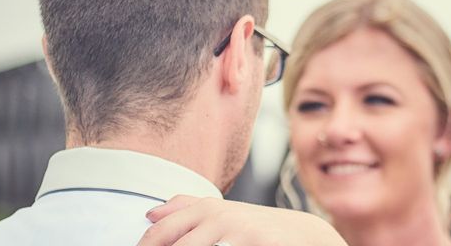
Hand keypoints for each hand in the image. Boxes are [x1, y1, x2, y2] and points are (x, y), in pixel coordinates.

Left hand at [137, 195, 347, 245]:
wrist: (301, 234)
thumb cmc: (256, 226)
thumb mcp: (222, 213)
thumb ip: (186, 208)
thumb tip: (149, 213)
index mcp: (204, 208)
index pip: (159, 232)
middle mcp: (215, 216)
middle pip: (170, 242)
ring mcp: (233, 229)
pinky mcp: (250, 241)